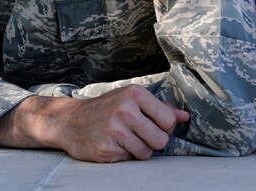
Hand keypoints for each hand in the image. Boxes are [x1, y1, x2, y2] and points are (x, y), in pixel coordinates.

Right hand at [0, 84, 189, 161]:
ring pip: (146, 153)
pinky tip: (113, 145)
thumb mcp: (131, 100)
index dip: (164, 128)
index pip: (168, 121)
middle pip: (160, 140)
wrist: (70, 120)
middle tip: (139, 135)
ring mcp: (114, 130)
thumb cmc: (106, 108)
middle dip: (153, 142)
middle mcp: (125, 110)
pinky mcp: (106, 149)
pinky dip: (124, 156)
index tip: (153, 126)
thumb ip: (160, 108)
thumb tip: (185, 117)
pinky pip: (129, 160)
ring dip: (139, 151)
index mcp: (135, 94)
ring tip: (125, 140)